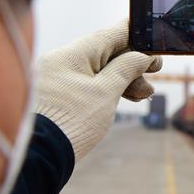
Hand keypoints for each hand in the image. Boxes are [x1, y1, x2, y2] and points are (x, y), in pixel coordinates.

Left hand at [35, 20, 162, 160]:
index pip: (108, 34)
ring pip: (97, 70)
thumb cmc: (70, 124)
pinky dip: (107, 89)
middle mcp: (60, 62)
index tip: (152, 38)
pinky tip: (125, 97)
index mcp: (70, 55)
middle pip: (105, 53)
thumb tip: (141, 55)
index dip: (135, 34)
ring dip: (123, 79)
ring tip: (143, 94)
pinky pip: (86, 84)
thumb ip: (126, 69)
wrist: (38, 158)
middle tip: (155, 71)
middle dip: (133, 64)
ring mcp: (56, 79)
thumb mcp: (105, 94)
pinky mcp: (57, 96)